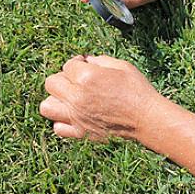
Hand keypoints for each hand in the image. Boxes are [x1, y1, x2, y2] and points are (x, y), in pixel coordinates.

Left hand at [39, 55, 160, 140]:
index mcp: (87, 78)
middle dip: (63, 78)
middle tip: (77, 80)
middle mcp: (77, 98)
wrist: (147, 119)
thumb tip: (86, 61)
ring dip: (56, 99)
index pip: (67, 65)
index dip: (77, 62)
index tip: (85, 64)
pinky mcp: (80, 133)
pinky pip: (58, 127)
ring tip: (70, 98)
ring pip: (47, 106)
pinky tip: (75, 115)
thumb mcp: (121, 66)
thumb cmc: (137, 90)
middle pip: (51, 83)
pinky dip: (62, 120)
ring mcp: (77, 117)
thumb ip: (99, 60)